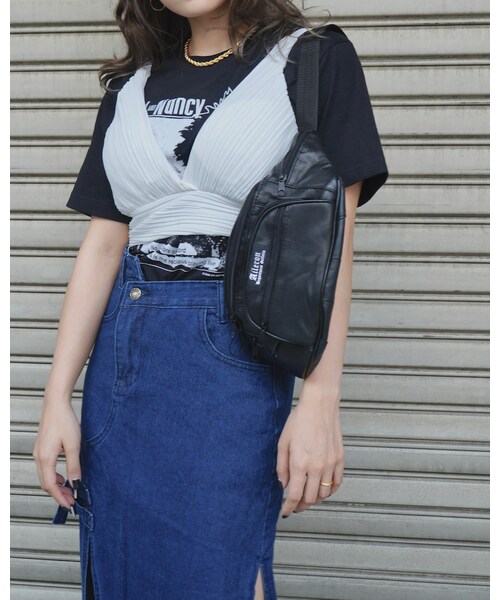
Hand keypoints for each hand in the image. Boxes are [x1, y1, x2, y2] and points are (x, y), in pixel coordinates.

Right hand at [32, 395, 81, 509]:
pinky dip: (53, 476)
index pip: (50, 486)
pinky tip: (63, 476)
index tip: (70, 505)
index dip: (60, 497)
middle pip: (46, 483)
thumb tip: (75, 482)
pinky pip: (45, 468)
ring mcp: (39, 452)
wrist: (56, 403)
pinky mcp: (41, 447)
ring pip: (45, 476)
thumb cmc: (64, 420)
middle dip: (58, 494)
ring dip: (56, 485)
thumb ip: (74, 465)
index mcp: (45, 458)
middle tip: (71, 500)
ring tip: (69, 489)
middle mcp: (39, 457)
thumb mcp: (74, 444)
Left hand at [277, 389, 343, 517]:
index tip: (285, 512)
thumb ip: (282, 467)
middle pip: (310, 499)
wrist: (320, 405)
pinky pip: (336, 484)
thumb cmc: (299, 420)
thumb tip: (283, 485)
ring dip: (315, 499)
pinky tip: (322, 489)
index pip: (294, 495)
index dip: (288, 507)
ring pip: (324, 494)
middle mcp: (317, 467)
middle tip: (294, 506)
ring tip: (307, 496)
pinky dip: (329, 491)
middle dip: (301, 505)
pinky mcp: (340, 459)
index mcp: (300, 463)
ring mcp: (331, 464)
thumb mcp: (283, 442)